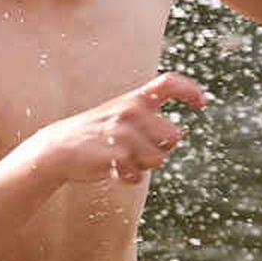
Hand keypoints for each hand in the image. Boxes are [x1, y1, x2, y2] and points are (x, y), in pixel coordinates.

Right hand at [44, 73, 209, 186]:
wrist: (58, 148)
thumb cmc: (95, 134)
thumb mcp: (119, 114)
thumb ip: (147, 118)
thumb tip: (177, 136)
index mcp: (134, 98)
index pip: (169, 83)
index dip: (190, 90)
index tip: (202, 103)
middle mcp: (132, 111)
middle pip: (173, 136)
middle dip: (160, 148)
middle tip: (134, 148)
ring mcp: (124, 132)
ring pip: (158, 159)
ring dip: (142, 165)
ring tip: (119, 157)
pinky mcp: (116, 154)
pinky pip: (139, 174)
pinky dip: (128, 177)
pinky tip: (112, 168)